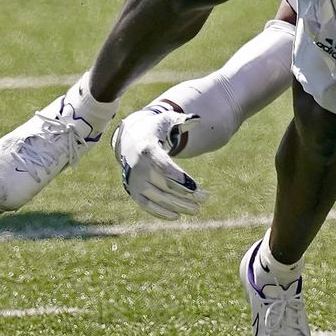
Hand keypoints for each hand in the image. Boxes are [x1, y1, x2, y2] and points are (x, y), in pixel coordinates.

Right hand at [112, 100, 206, 219]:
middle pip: (164, 185)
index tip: (194, 187)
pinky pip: (147, 205)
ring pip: (158, 197)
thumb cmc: (156, 129)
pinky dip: (160, 212)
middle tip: (205, 198)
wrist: (130, 139)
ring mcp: (134, 181)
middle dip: (186, 194)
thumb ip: (182, 120)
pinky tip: (176, 216)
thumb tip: (197, 119)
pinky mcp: (133, 191)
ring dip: (178, 205)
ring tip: (196, 209)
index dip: (178, 177)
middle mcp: (137, 167)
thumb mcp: (167, 121)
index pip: (163, 166)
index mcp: (146, 149)